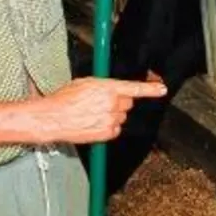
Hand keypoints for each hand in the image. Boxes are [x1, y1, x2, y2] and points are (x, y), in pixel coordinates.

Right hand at [34, 77, 167, 143]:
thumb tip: (112, 86)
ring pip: (121, 117)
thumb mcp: (86, 82)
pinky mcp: (107, 133)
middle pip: (128, 103)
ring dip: (113, 115)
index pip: (135, 88)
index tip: (162, 89)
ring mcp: (111, 119)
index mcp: (109, 88)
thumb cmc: (65, 99)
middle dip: (119, 102)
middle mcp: (113, 104)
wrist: (53, 118)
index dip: (151, 89)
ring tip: (93, 114)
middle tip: (101, 103)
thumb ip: (104, 85)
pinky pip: (115, 129)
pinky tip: (94, 123)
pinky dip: (108, 127)